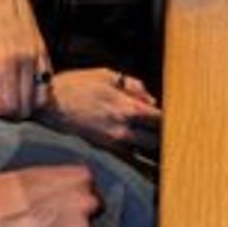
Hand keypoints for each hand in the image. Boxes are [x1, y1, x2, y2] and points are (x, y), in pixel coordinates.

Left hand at [0, 0, 50, 119]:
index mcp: (6, 59)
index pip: (9, 106)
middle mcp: (28, 58)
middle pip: (25, 106)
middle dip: (5, 108)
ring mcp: (39, 53)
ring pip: (39, 97)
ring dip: (20, 100)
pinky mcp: (44, 48)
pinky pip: (46, 81)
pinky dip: (32, 89)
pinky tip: (12, 77)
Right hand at [42, 68, 162, 155]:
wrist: (50, 106)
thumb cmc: (77, 86)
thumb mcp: (107, 75)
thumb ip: (133, 86)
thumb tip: (151, 98)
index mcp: (127, 108)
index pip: (159, 119)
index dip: (170, 119)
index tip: (177, 117)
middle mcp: (123, 129)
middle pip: (155, 140)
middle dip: (164, 136)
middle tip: (172, 132)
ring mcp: (112, 141)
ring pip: (142, 150)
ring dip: (151, 145)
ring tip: (158, 140)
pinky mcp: (102, 148)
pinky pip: (127, 151)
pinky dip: (135, 149)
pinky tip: (139, 144)